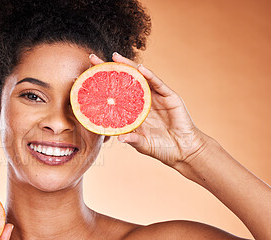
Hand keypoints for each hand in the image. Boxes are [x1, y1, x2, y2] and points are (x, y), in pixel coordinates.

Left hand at [89, 52, 209, 167]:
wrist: (184, 151)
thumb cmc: (161, 148)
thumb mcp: (142, 144)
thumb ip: (132, 139)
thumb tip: (118, 139)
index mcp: (134, 111)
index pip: (115, 94)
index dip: (102, 85)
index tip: (86, 77)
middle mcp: (143, 101)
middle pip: (125, 81)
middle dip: (110, 69)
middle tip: (93, 59)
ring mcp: (156, 97)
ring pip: (140, 78)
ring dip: (128, 66)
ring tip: (115, 57)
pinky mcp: (170, 97)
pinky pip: (158, 84)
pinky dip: (150, 76)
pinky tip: (140, 69)